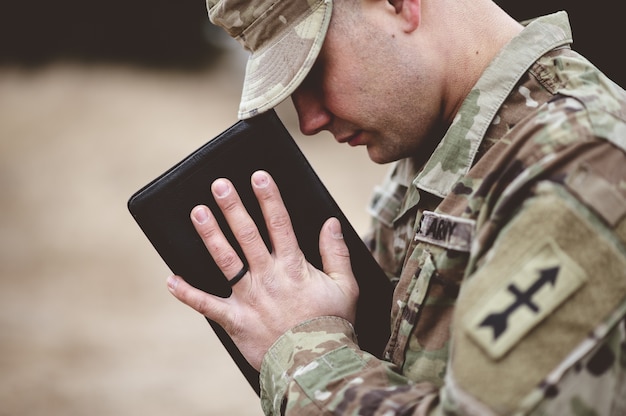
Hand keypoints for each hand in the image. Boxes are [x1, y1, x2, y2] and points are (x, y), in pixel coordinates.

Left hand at [166, 170, 358, 369]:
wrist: (314, 364)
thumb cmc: (332, 324)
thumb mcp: (346, 286)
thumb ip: (336, 252)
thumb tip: (330, 222)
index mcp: (294, 267)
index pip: (279, 224)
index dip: (268, 198)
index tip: (258, 177)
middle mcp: (268, 277)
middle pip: (247, 235)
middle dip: (233, 207)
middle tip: (218, 185)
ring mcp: (249, 298)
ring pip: (225, 260)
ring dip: (210, 235)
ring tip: (197, 213)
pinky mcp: (235, 320)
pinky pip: (207, 305)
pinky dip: (187, 294)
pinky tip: (170, 279)